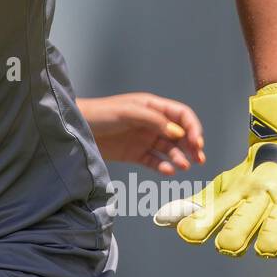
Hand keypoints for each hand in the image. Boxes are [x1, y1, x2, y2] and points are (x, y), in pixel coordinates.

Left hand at [76, 93, 205, 173]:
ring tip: (183, 166)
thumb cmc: (101, 114)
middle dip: (192, 145)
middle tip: (199, 158)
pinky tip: (168, 170)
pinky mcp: (135, 154)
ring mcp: (144, 139)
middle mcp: (151, 123)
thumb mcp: (128, 112)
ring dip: (180, 157)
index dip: (192, 127)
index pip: (181, 115)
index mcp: (152, 107)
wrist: (77, 129)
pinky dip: (163, 166)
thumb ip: (154, 121)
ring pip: (169, 149)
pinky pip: (154, 161)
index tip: (197, 142)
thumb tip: (178, 134)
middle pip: (180, 134)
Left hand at [154, 81, 276, 256]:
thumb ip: (195, 206)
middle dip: (235, 234)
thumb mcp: (223, 187)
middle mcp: (259, 197)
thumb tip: (160, 220)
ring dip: (271, 237)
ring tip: (266, 249)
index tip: (187, 234)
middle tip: (226, 246)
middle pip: (246, 219)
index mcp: (237, 193)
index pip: (216, 211)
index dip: (201, 224)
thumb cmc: (251, 176)